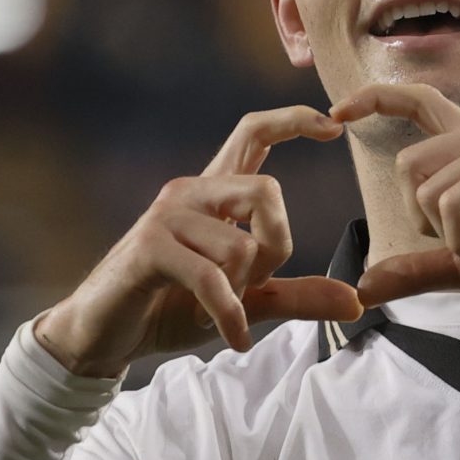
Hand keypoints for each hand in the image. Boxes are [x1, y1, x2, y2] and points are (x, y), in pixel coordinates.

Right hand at [33, 106, 363, 374]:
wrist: (104, 337)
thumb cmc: (171, 309)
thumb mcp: (244, 303)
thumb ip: (297, 297)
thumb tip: (354, 302)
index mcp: (214, 195)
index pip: (253, 134)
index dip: (293, 121)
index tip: (333, 127)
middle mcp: (190, 193)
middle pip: (267, 191)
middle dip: (276, 246)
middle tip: (253, 283)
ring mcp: (167, 218)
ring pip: (241, 246)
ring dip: (241, 292)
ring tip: (217, 309)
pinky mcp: (149, 249)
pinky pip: (212, 278)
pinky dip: (229, 315)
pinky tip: (233, 338)